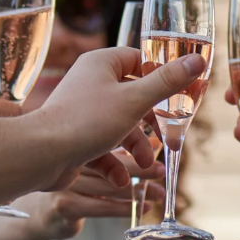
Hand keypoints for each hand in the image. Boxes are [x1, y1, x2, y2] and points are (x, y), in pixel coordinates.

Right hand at [15, 150, 165, 239]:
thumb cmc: (65, 185)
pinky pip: (101, 206)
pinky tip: (141, 208)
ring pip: (108, 186)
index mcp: (71, 142)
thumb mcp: (88, 165)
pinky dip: (124, 208)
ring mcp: (63, 184)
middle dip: (139, 167)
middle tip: (161, 171)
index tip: (156, 147)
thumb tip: (153, 145)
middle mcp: (65, 159)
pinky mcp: (64, 206)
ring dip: (137, 191)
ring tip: (158, 194)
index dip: (132, 141)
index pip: (105, 137)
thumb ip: (116, 155)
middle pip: (110, 161)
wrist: (33, 214)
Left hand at [33, 47, 205, 191]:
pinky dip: (114, 163)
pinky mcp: (74, 136)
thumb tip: (197, 60)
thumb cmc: (86, 121)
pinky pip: (101, 147)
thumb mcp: (135, 100)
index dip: (161, 78)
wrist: (42, 154)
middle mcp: (90, 83)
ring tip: (144, 165)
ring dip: (135, 147)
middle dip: (151, 123)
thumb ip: (167, 82)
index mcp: (101, 64)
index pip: (139, 61)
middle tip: (169, 139)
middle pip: (132, 97)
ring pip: (119, 125)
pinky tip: (121, 179)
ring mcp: (81, 111)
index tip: (181, 95)